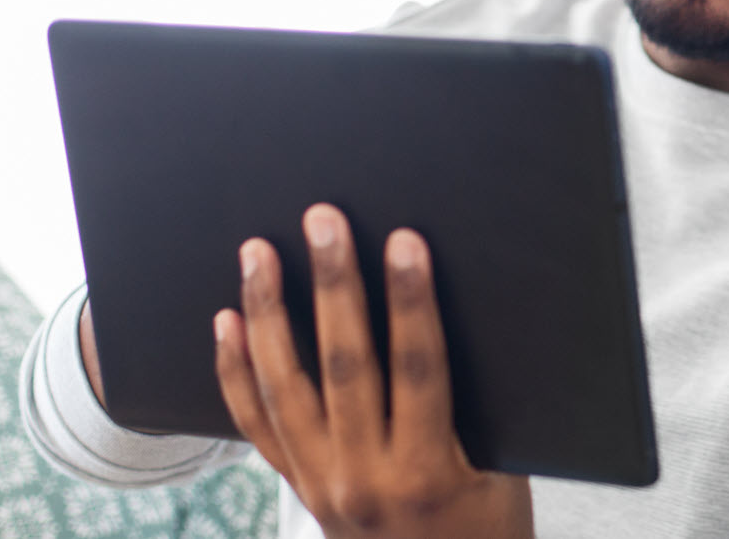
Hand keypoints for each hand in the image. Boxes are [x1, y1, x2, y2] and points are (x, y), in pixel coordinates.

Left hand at [214, 204, 533, 538]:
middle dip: (332, 285)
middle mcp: (363, 480)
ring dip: (269, 313)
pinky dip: (236, 371)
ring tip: (260, 253)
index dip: (412, 301)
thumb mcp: (502, 474)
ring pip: (284, 387)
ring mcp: (322, 485)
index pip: (419, 369)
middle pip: (343, 365)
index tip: (405, 244)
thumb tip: (455, 317)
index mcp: (426, 473)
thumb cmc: (486, 532)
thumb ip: (472, 408)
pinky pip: (257, 424)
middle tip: (324, 221)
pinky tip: (227, 322)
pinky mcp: (301, 487)